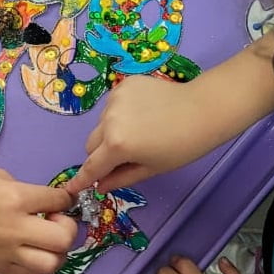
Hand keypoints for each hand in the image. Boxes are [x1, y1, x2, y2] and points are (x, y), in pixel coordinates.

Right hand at [0, 169, 76, 273]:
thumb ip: (23, 189)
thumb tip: (43, 202)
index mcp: (16, 198)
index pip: (58, 201)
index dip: (66, 198)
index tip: (62, 199)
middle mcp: (16, 228)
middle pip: (64, 238)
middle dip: (68, 228)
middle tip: (55, 221)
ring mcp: (8, 252)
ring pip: (52, 263)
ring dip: (57, 251)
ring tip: (45, 240)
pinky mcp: (0, 267)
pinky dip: (38, 263)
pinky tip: (30, 251)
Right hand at [67, 75, 206, 193]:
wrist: (202, 109)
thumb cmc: (181, 146)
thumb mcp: (151, 168)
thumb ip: (121, 177)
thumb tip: (100, 186)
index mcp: (117, 145)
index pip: (91, 166)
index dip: (81, 179)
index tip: (71, 188)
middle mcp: (109, 121)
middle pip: (92, 143)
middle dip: (100, 154)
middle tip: (121, 158)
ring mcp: (114, 100)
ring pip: (101, 124)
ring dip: (110, 132)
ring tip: (138, 132)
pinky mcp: (122, 85)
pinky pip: (112, 106)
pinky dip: (119, 114)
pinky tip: (142, 114)